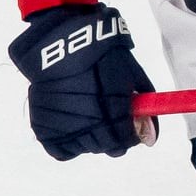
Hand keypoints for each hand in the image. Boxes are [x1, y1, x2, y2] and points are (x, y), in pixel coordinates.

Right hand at [7, 4, 157, 159]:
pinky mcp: (44, 127)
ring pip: (86, 148)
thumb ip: (144, 106)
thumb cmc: (100, 56)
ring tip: (89, 117)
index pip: (127, 140)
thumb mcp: (131, 74)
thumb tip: (151, 137)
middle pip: (107, 147)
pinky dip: (69, 145)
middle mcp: (90, 122)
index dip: (132, 136)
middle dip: (114, 138)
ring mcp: (65, 126)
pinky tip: (73, 129)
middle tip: (110, 121)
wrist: (61, 44)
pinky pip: (61, 151)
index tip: (130, 128)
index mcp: (113, 109)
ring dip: (92, 139)